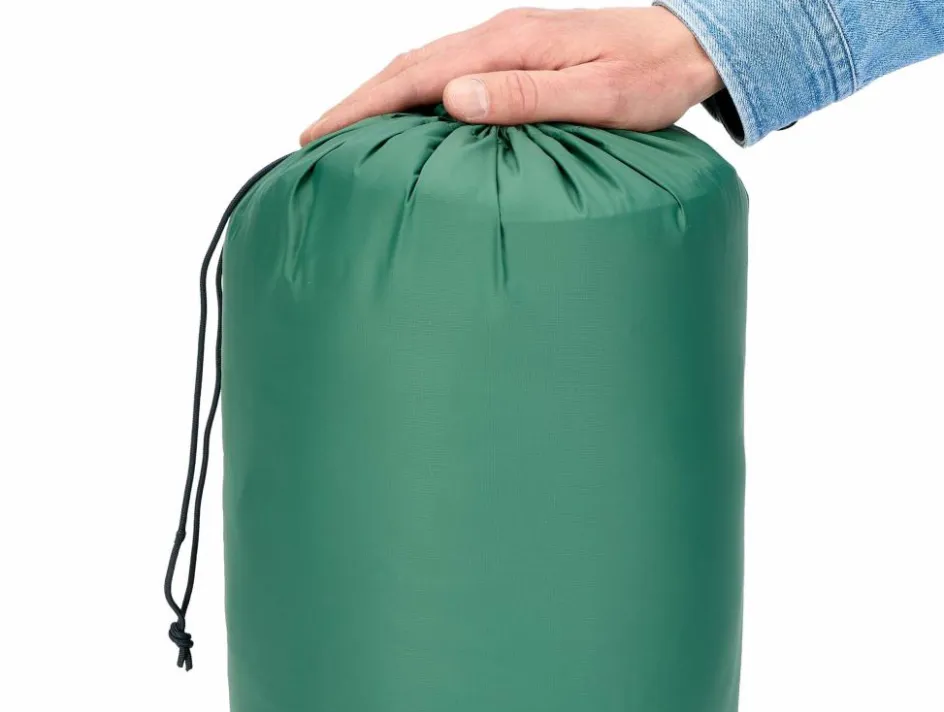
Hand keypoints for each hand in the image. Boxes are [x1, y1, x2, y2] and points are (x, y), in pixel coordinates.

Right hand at [300, 7, 721, 143]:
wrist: (684, 44)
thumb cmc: (648, 77)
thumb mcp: (594, 95)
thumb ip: (526, 96)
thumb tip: (454, 98)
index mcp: (506, 44)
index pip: (416, 75)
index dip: (363, 104)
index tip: (322, 133)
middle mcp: (496, 37)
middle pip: (406, 66)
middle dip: (355, 102)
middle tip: (313, 139)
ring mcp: (503, 44)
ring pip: (422, 69)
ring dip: (379, 99)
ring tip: (345, 134)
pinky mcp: (513, 57)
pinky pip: (446, 74)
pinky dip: (412, 96)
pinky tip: (404, 121)